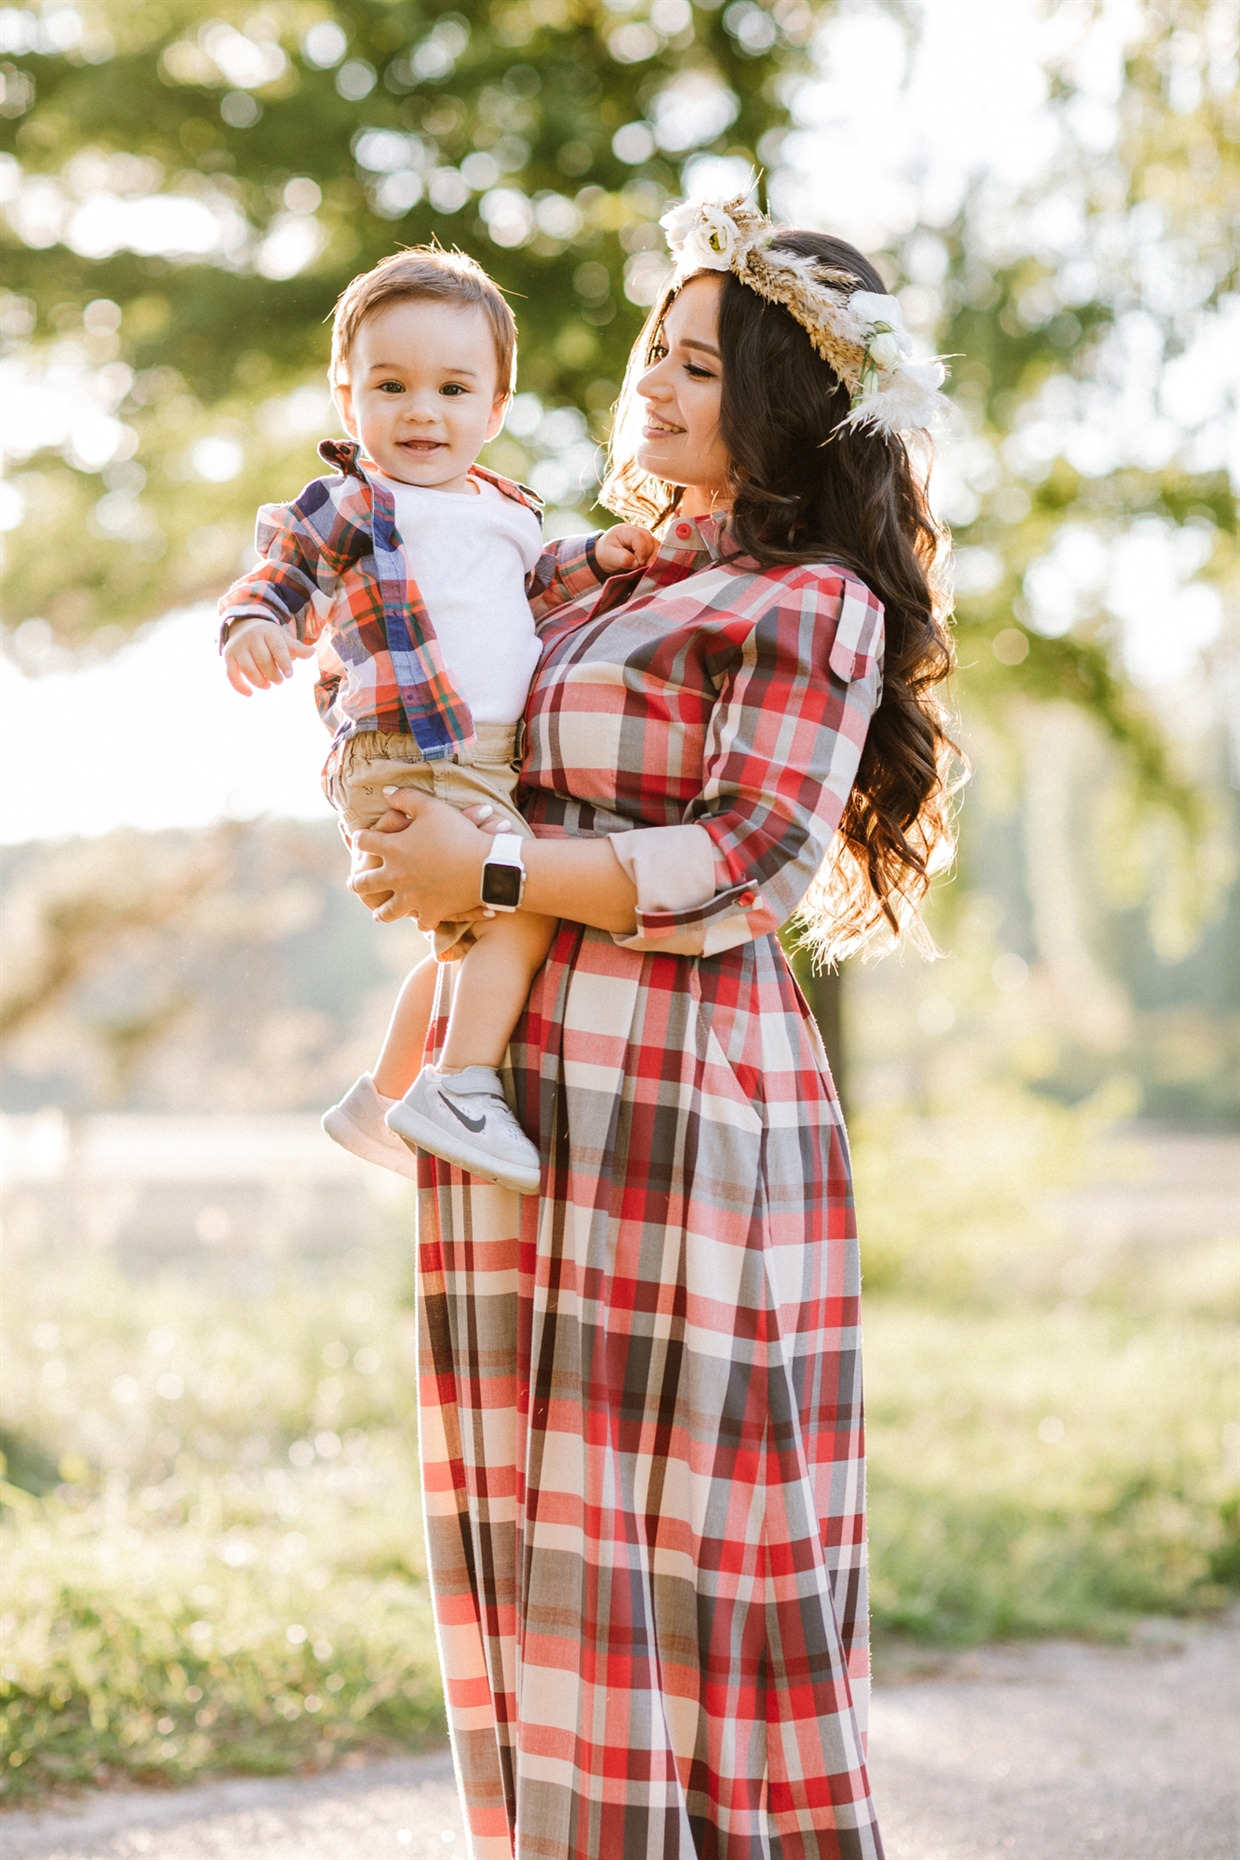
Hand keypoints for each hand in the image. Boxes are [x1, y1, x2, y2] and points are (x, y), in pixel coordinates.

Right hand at [223, 618, 315, 694]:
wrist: (244, 626)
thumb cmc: (269, 637)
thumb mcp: (283, 639)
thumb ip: (296, 648)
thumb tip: (311, 652)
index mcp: (268, 632)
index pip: (277, 648)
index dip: (284, 662)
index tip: (289, 675)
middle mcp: (251, 638)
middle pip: (263, 660)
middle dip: (273, 674)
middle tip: (279, 681)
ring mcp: (238, 647)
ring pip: (248, 668)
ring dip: (259, 681)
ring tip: (268, 685)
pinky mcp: (228, 657)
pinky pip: (231, 674)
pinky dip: (239, 686)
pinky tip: (250, 694)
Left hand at [348, 787, 489, 925]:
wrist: (484, 865)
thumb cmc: (458, 832)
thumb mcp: (431, 807)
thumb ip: (405, 798)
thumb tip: (386, 792)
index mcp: (393, 849)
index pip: (364, 842)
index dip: (361, 838)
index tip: (359, 838)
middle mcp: (396, 876)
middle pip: (365, 882)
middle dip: (356, 882)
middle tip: (352, 883)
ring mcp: (411, 898)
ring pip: (388, 911)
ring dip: (381, 912)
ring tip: (378, 914)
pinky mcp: (430, 912)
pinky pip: (421, 922)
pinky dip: (421, 922)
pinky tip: (420, 922)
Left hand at [594, 524, 657, 575]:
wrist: (606, 557)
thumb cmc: (606, 555)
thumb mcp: (609, 557)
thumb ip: (622, 559)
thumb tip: (636, 563)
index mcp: (625, 530)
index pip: (640, 537)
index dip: (642, 552)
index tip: (637, 564)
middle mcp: (637, 530)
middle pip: (651, 541)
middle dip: (648, 557)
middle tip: (639, 568)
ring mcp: (645, 537)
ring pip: (657, 546)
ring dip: (653, 559)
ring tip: (644, 568)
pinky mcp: (650, 545)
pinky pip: (658, 551)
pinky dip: (655, 559)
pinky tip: (648, 567)